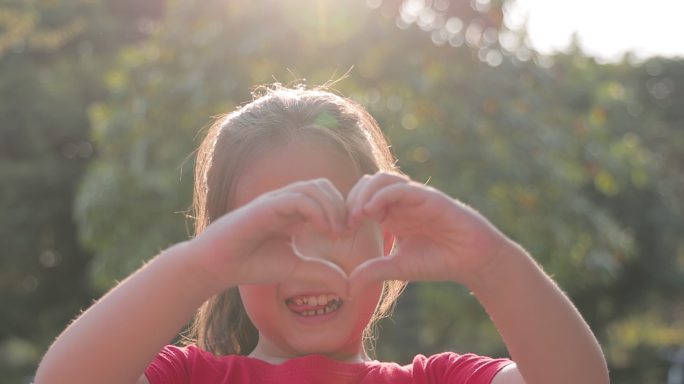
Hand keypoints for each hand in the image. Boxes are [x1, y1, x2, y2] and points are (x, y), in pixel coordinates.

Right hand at [191, 178, 349, 295]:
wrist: (218, 266)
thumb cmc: (252, 264)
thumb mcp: (296, 268)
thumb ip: (322, 272)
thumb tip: (349, 288)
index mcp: (294, 211)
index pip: (326, 196)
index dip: (342, 211)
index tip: (350, 234)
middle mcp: (286, 201)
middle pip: (323, 186)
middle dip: (340, 206)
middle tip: (346, 232)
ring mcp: (275, 201)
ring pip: (312, 187)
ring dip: (331, 207)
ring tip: (336, 232)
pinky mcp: (264, 207)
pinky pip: (296, 199)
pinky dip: (315, 210)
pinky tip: (322, 229)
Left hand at [346, 172, 513, 291]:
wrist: (472, 261)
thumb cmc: (439, 261)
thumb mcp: (399, 267)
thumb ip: (373, 271)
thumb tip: (346, 286)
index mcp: (392, 214)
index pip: (362, 199)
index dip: (347, 211)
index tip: (339, 233)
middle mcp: (401, 202)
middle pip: (367, 184)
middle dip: (351, 200)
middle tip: (344, 224)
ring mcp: (414, 197)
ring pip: (381, 179)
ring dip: (364, 194)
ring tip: (355, 216)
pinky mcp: (428, 196)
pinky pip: (400, 188)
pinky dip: (381, 195)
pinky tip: (370, 211)